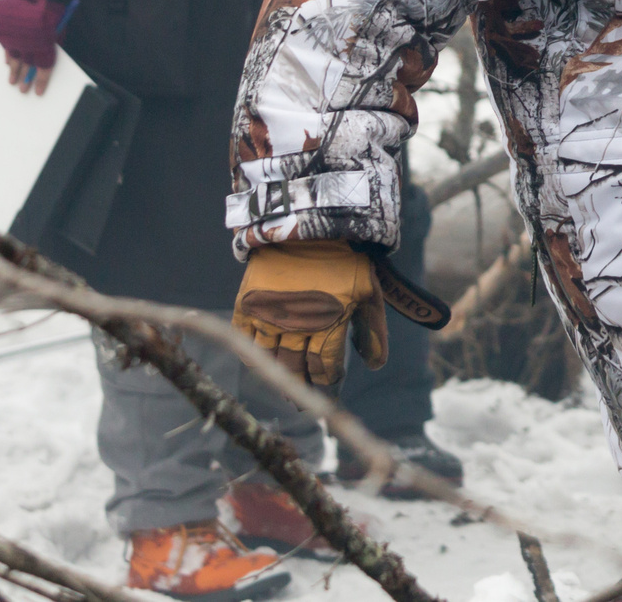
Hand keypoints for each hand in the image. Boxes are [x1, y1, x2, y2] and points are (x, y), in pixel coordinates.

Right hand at [0, 0, 70, 96]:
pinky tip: (8, 63)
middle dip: (25, 79)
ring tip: (12, 81)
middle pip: (27, 66)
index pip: (44, 68)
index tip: (38, 92)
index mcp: (46, 44)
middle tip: (22, 90)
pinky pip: (7, 48)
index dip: (41, 81)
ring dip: (14, 71)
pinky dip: (8, 56)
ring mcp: (17, 38)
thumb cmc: (52, 9)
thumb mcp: (60, 27)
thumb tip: (49, 55)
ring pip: (14, 59)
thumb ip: (54, 42)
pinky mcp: (7, 32)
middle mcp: (30, 43)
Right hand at [232, 240, 390, 385]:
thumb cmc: (345, 258)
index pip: (325, 369)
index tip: (329, 388)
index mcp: (328, 324)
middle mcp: (296, 326)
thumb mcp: (369, 290)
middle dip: (302, 387)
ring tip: (286, 388)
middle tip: (304, 398)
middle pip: (296, 371)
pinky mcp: (248, 304)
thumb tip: (375, 365)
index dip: (328, 383)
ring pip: (271, 361)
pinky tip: (260, 364)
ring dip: (279, 377)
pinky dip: (252, 356)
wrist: (307, 223)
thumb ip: (374, 330)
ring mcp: (269, 316)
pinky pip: (246, 341)